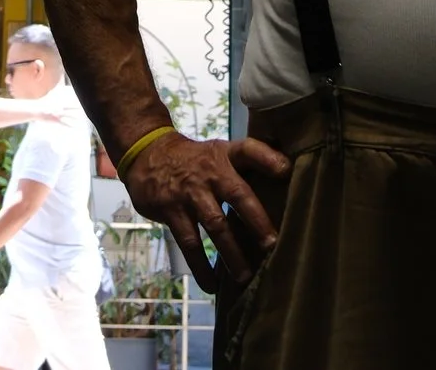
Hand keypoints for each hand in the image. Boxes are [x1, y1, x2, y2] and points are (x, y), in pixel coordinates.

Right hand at [120, 133, 290, 290]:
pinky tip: (212, 285)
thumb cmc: (196, 160)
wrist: (147, 153)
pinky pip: (188, 242)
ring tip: (245, 277)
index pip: (248, 150)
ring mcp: (190, 193)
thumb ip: (251, 163)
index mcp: (226, 156)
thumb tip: (288, 177)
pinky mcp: (171, 210)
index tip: (286, 171)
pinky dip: (200, 266)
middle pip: (238, 194)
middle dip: (256, 220)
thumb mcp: (221, 152)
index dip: (268, 158)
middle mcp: (210, 172)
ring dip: (231, 252)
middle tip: (272, 246)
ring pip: (215, 225)